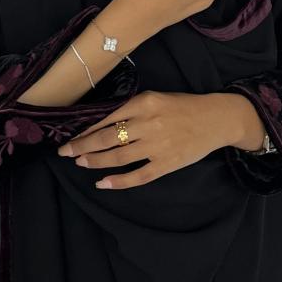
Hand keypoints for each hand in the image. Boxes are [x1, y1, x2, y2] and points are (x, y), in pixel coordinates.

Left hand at [56, 90, 233, 189]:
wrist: (215, 119)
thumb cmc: (183, 106)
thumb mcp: (156, 98)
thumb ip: (132, 109)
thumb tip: (100, 123)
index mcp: (144, 102)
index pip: (107, 118)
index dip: (86, 129)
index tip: (70, 136)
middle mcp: (149, 123)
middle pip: (107, 138)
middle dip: (82, 146)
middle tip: (65, 152)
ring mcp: (158, 146)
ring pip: (118, 157)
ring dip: (95, 161)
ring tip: (80, 163)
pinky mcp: (167, 163)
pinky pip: (138, 176)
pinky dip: (118, 182)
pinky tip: (102, 183)